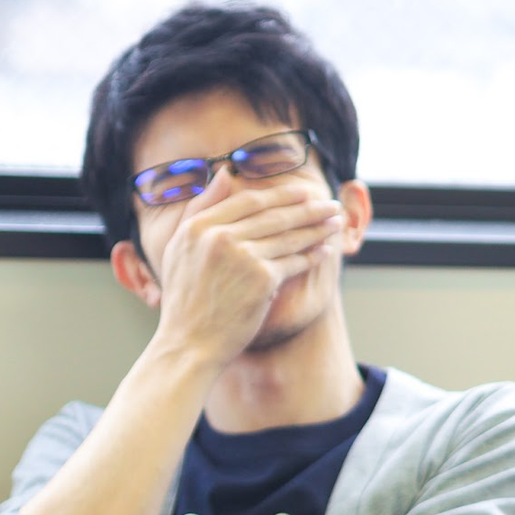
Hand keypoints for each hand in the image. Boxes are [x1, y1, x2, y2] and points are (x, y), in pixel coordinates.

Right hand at [148, 168, 343, 360]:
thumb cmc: (186, 299)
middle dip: (308, 208)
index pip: (248, 201)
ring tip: (335, 222)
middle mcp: (219, 237)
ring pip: (288, 237)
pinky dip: (312, 255)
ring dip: (317, 228)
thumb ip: (202, 208)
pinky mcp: (261, 279)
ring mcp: (242, 257)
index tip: (303, 192)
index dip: (280, 195)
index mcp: (198, 226)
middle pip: (274, 216)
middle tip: (330, 204)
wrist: (189, 343)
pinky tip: (326, 249)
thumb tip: (225, 172)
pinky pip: (294, 261)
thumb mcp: (179, 247)